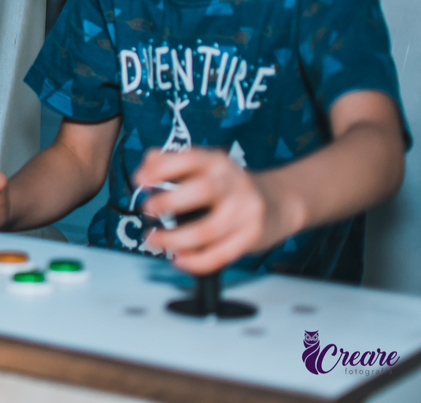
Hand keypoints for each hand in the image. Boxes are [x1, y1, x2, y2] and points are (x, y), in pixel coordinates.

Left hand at [135, 148, 269, 274]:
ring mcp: (246, 211)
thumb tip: (146, 166)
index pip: (189, 159)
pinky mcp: (252, 236)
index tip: (140, 180)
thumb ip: (173, 163)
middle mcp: (234, 183)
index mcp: (217, 162)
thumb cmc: (231, 186)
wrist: (279, 201)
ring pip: (208, 230)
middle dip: (169, 202)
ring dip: (175, 239)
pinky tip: (179, 259)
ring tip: (155, 240)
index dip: (162, 168)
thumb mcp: (206, 166)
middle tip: (147, 209)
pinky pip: (221, 254)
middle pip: (202, 191)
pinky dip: (196, 261)